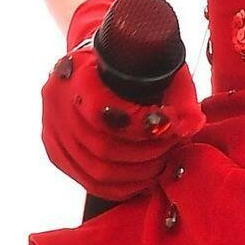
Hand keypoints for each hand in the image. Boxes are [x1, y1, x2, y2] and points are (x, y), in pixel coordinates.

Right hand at [40, 0, 205, 199]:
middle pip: (102, 146)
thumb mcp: (158, 64)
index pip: (102, 110)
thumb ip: (179, 95)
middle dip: (147, 152)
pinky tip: (144, 178)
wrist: (98, 58)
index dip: (140, 126)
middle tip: (174, 146)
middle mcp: (56, 101)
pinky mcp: (56, 151)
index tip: (170, 124)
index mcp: (75, 71)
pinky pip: (88, 181)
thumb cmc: (132, 59)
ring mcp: (52, 129)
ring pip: (97, 169)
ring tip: (163, 161)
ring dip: (138, 173)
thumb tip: (192, 126)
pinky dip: (121, 186)